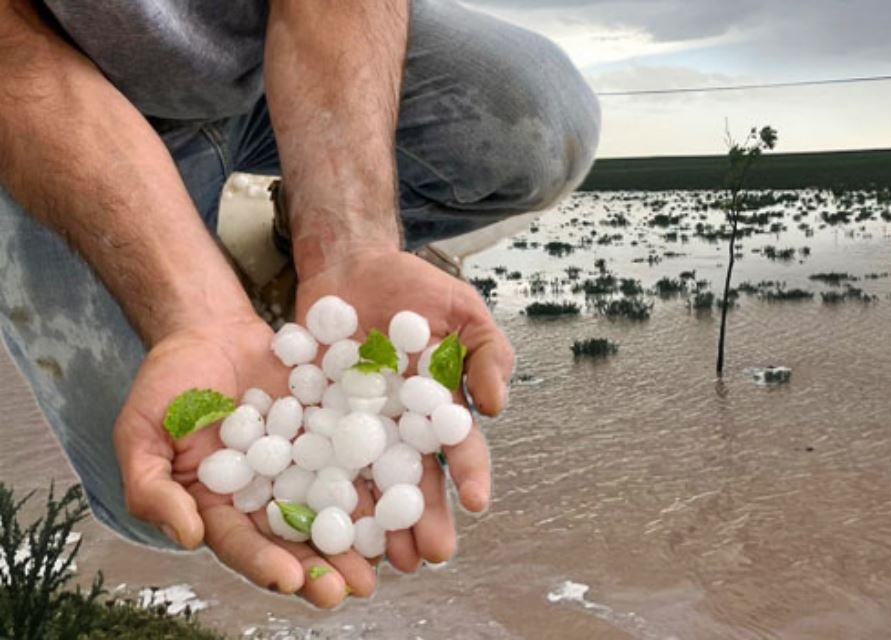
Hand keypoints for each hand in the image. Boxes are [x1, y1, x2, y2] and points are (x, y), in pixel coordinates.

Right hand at [113, 316, 377, 607]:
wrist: (211, 330)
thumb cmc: (167, 384)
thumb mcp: (141, 434)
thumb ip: (154, 489)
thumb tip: (187, 538)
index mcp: (221, 507)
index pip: (242, 544)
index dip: (265, 564)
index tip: (290, 579)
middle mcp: (269, 495)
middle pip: (299, 539)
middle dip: (327, 567)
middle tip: (357, 589)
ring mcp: (307, 465)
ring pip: (338, 508)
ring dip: (366, 537)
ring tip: (393, 560)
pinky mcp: (336, 432)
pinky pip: (363, 458)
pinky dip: (384, 480)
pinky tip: (409, 498)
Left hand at [296, 248, 513, 571]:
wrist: (349, 267)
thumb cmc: (413, 288)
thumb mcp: (463, 311)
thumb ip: (488, 353)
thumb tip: (497, 406)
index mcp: (441, 407)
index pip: (460, 446)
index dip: (470, 474)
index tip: (477, 502)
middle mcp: (401, 428)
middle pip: (414, 480)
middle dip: (424, 520)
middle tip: (429, 556)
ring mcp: (356, 428)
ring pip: (368, 483)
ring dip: (376, 523)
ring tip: (381, 559)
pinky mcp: (313, 422)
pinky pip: (315, 459)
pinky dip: (317, 490)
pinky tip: (319, 522)